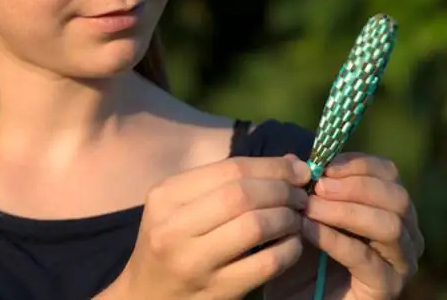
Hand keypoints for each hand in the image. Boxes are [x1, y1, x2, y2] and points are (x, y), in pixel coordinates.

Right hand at [113, 155, 310, 299]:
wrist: (146, 297)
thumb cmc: (170, 241)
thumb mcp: (183, 204)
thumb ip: (230, 181)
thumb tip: (291, 162)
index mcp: (166, 195)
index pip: (230, 169)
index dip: (272, 166)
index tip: (299, 169)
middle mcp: (174, 226)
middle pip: (242, 194)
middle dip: (282, 190)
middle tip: (301, 194)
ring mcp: (194, 263)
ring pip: (254, 227)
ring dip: (286, 217)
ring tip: (297, 217)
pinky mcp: (215, 293)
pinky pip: (264, 265)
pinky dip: (288, 250)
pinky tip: (293, 244)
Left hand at [301, 153, 423, 299]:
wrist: (301, 297)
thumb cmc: (307, 251)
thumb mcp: (306, 211)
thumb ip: (304, 185)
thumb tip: (294, 159)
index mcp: (391, 206)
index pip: (388, 173)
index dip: (357, 163)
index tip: (323, 165)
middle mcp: (406, 233)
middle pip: (396, 197)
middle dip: (354, 186)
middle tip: (318, 186)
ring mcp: (400, 263)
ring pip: (388, 225)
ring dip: (345, 210)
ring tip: (310, 207)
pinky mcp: (386, 288)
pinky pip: (365, 257)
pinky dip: (335, 239)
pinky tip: (309, 230)